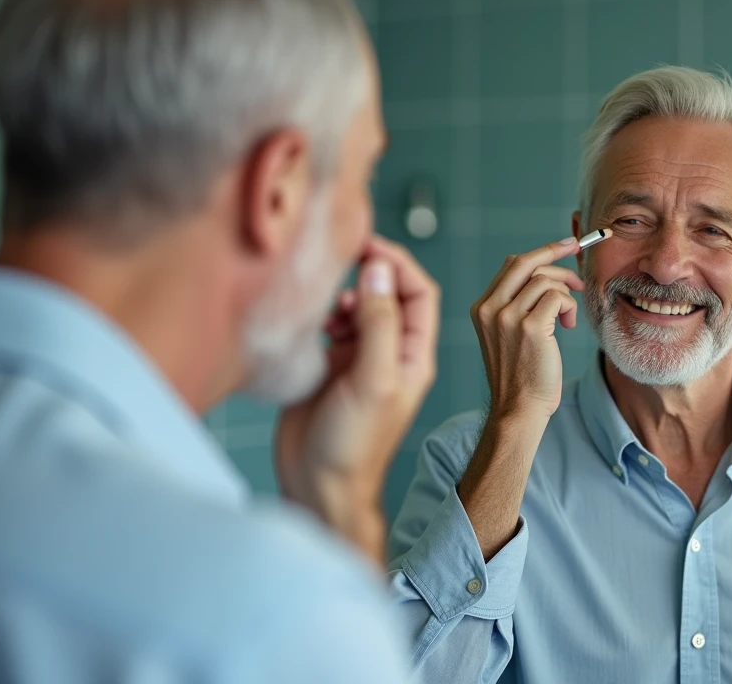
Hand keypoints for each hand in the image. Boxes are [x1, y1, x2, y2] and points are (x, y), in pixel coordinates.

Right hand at [275, 236, 439, 562]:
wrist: (320, 486)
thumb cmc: (354, 445)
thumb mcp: (374, 380)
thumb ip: (379, 324)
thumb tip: (379, 270)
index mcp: (412, 355)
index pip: (419, 293)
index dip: (398, 263)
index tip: (368, 244)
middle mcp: (389, 353)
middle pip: (388, 294)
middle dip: (369, 273)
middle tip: (340, 261)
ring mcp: (359, 360)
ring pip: (358, 308)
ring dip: (343, 295)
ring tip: (327, 306)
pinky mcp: (329, 368)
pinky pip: (331, 326)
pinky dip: (322, 315)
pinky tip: (313, 321)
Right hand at [470, 236, 583, 424]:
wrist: (518, 409)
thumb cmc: (521, 376)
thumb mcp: (508, 336)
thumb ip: (516, 306)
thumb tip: (544, 275)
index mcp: (482, 308)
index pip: (512, 265)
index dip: (541, 253)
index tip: (564, 247)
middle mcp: (490, 309)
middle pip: (526, 262)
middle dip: (556, 252)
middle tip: (578, 251)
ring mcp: (508, 317)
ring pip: (545, 280)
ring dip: (567, 292)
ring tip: (568, 316)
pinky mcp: (531, 327)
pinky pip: (558, 297)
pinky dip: (570, 306)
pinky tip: (568, 325)